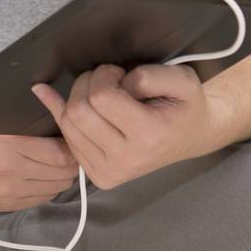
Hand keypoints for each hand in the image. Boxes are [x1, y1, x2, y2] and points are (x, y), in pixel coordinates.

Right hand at [0, 125, 80, 212]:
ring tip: (58, 165)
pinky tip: (41, 178)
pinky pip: (37, 201)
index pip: (60, 154)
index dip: (73, 147)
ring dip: (60, 178)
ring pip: (53, 190)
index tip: (74, 139)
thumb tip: (57, 128)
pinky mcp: (1, 206)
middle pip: (61, 175)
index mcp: (7, 144)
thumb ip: (22, 126)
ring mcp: (5, 193)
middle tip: (72, 152)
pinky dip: (45, 190)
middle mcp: (9, 172)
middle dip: (71, 164)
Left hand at [30, 63, 217, 190]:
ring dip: (77, 98)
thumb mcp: (182, 79)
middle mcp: (126, 159)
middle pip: (78, 111)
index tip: (119, 73)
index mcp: (149, 135)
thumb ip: (148, 75)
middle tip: (107, 80)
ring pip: (68, 124)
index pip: (101, 96)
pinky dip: (64, 115)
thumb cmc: (186, 105)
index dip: (104, 74)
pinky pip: (67, 139)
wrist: (192, 137)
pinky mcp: (99, 176)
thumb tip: (113, 83)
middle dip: (87, 83)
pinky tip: (58, 99)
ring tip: (101, 94)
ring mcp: (110, 172)